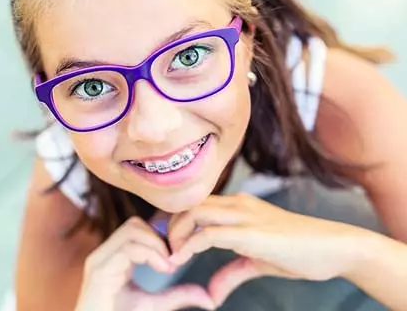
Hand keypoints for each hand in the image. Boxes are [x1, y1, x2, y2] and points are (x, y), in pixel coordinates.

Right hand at [75, 216, 215, 310]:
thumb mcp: (156, 306)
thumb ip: (178, 296)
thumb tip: (209, 299)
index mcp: (114, 258)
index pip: (137, 228)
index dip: (161, 235)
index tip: (179, 253)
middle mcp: (104, 254)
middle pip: (134, 223)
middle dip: (159, 237)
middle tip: (175, 259)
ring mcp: (99, 261)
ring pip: (132, 229)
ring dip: (156, 244)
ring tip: (168, 265)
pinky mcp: (99, 271)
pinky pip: (128, 247)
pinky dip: (150, 253)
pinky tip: (163, 269)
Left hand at [167, 193, 370, 306]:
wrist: (334, 247)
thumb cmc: (300, 251)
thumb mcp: (258, 262)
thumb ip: (232, 273)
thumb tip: (211, 295)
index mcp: (238, 205)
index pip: (196, 204)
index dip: (176, 221)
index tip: (168, 242)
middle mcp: (237, 203)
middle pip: (189, 204)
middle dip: (169, 225)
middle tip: (162, 249)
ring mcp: (243, 215)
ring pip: (194, 212)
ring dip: (176, 233)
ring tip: (171, 256)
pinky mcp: (249, 232)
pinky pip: (209, 233)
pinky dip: (189, 245)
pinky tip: (182, 259)